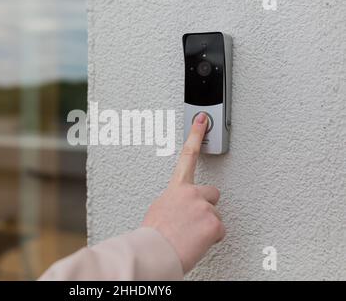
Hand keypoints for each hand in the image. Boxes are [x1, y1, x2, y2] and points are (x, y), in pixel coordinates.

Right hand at [142, 112, 224, 272]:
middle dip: (207, 206)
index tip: (203, 119)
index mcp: (176, 188)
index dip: (196, 135)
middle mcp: (192, 193)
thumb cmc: (154, 235)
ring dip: (206, 226)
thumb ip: (174, 201)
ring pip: (215, 215)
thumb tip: (180, 207)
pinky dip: (211, 238)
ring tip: (190, 235)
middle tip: (193, 221)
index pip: (187, 155)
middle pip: (213, 194)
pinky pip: (219, 231)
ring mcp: (204, 207)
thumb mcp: (159, 210)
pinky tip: (196, 242)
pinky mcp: (214, 223)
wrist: (155, 252)